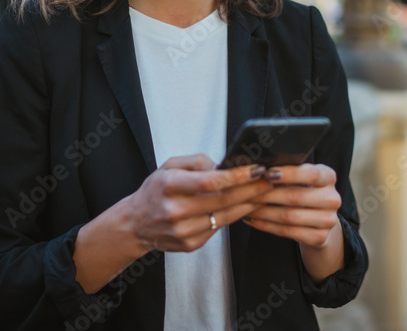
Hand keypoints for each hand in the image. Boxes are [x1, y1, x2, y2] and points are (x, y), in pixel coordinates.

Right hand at [124, 153, 271, 253]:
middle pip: (223, 200)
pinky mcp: (189, 245)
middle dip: (252, 189)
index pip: (211, 181)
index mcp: (169, 186)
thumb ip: (196, 161)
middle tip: (271, 178)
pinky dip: (234, 217)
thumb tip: (223, 164)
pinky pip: (218, 229)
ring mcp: (183, 231)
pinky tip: (245, 206)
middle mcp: (175, 210)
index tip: (257, 169)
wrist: (135, 224)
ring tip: (265, 192)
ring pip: (225, 217)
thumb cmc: (156, 190)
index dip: (237, 176)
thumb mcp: (169, 166)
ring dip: (249, 204)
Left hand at [242, 163, 341, 248]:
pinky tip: (252, 219)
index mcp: (329, 177)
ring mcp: (328, 220)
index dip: (288, 174)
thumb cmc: (302, 191)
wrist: (317, 220)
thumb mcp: (301, 178)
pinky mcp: (320, 238)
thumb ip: (287, 170)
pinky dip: (266, 225)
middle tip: (246, 192)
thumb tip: (259, 166)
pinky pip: (287, 231)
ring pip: (289, 216)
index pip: (311, 174)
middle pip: (296, 197)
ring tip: (245, 206)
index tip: (266, 173)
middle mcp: (333, 198)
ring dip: (263, 211)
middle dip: (267, 194)